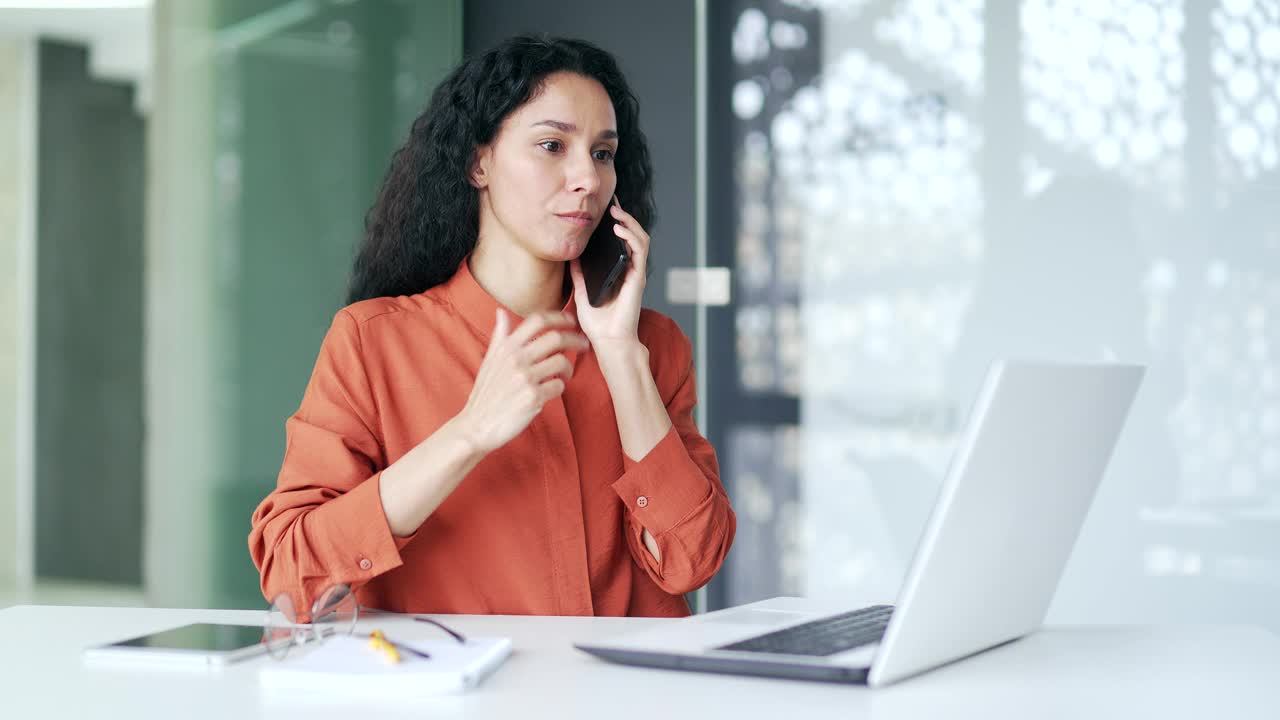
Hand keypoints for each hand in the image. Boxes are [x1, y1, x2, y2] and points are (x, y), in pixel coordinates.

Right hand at [454, 309, 588, 452]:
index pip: (537, 320)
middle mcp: (515, 359)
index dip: (559, 317)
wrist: (477, 425)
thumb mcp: (489, 360)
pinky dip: (560, 387)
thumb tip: (501, 312)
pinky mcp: (532, 397)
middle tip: (583, 345)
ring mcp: (524, 378)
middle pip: (555, 338)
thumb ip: (500, 336)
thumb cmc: (486, 393)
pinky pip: (559, 386)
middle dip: (575, 339)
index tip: (570, 321)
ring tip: (566, 374)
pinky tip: (553, 390)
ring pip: (561, 361)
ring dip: (569, 367)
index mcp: (506, 347)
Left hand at [569, 196, 649, 348]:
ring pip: (640, 238)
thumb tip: (570, 256)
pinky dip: (631, 237)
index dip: (616, 223)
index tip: (605, 208)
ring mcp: (635, 273)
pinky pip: (639, 251)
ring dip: (629, 222)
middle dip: (623, 217)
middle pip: (632, 235)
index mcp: (618, 271)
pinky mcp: (638, 278)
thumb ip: (579, 274)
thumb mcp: (582, 292)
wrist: (608, 342)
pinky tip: (619, 229)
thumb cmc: (598, 324)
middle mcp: (629, 270)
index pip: (620, 241)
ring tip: (615, 213)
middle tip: (611, 204)